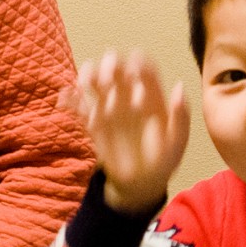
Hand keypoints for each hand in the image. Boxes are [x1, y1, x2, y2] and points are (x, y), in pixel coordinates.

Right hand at [59, 49, 190, 214]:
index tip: (134, 77)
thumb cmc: (165, 160)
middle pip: (116, 65)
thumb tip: (179, 87)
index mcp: (151, 95)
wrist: (141, 182)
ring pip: (95, 78)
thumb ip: (181, 116)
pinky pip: (78, 105)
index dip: (137, 64)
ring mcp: (109, 106)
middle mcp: (129, 95)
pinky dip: (69, 99)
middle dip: (109, 64)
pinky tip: (65, 100)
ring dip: (88, 74)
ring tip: (84, 85)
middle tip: (107, 82)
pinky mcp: (93, 122)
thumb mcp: (178, 141)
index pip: (143, 66)